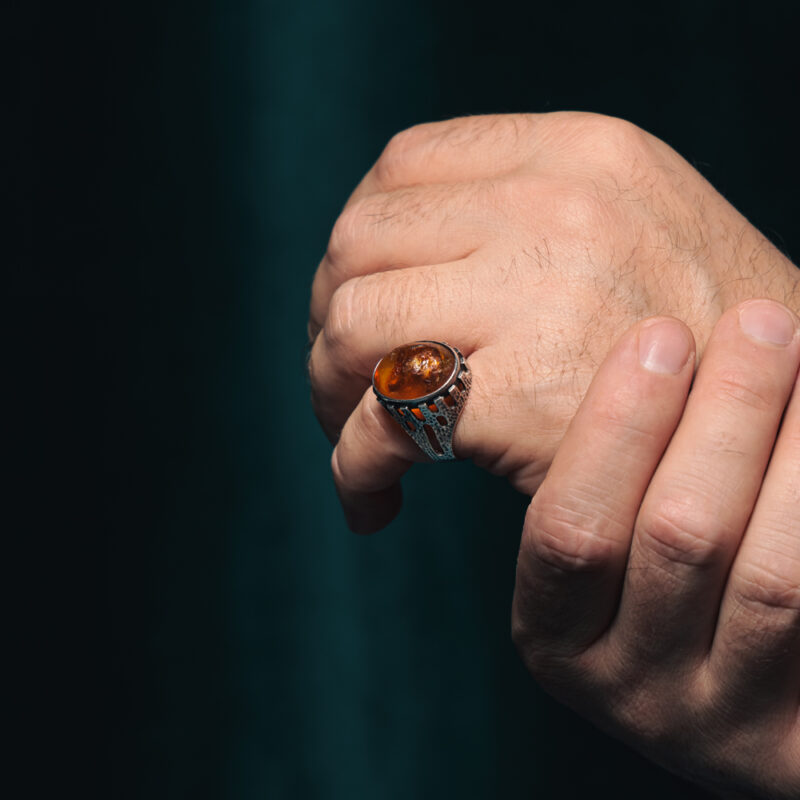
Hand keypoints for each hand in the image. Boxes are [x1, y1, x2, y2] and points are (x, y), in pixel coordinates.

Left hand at [307, 113, 799, 531]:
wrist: (798, 427)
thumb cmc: (706, 338)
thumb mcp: (632, 228)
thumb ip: (526, 214)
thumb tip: (408, 239)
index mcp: (577, 154)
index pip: (405, 165)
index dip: (357, 235)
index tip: (351, 295)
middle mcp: (558, 207)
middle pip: (361, 241)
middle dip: (327, 317)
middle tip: (338, 380)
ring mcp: (544, 296)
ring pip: (354, 325)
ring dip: (326, 390)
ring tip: (347, 436)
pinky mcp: (528, 397)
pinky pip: (385, 422)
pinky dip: (353, 465)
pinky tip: (372, 498)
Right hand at [511, 300, 799, 797]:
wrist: (743, 689)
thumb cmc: (653, 578)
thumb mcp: (607, 544)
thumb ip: (606, 475)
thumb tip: (635, 346)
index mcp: (555, 635)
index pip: (572, 528)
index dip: (617, 426)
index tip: (660, 334)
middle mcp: (626, 690)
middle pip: (677, 540)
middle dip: (725, 415)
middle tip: (758, 323)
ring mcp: (716, 726)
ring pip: (770, 578)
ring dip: (796, 452)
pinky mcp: (789, 745)